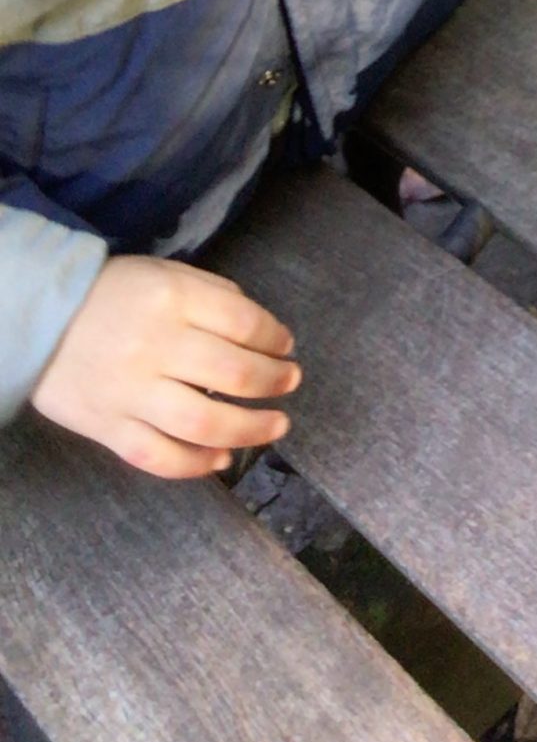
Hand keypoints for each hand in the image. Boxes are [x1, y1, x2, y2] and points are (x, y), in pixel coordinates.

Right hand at [31, 258, 299, 480]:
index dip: (275, 338)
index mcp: (173, 301)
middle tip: (290, 383)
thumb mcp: (168, 276)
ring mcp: (130, 393)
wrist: (41, 321)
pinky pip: (158, 456)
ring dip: (249, 429)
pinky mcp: (108, 428)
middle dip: (274, 382)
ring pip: (202, 422)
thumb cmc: (116, 295)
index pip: (244, 323)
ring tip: (276, 426)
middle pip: (233, 373)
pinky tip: (222, 459)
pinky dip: (195, 465)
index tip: (286, 347)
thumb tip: (262, 332)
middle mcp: (155, 347)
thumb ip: (215, 297)